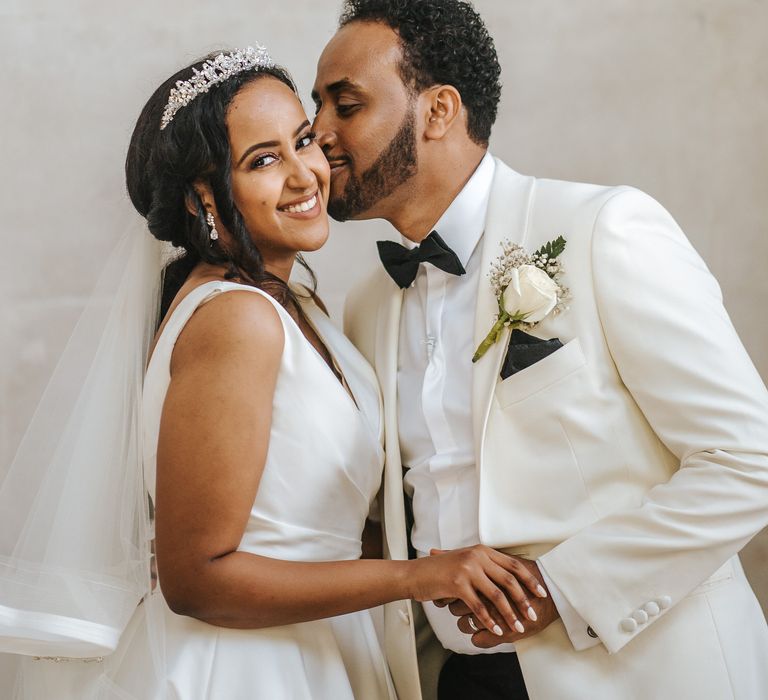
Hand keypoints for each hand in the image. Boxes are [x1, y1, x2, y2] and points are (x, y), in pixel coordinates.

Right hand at [406, 545, 547, 637]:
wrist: (415, 574)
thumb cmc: (440, 571)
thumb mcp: (464, 561)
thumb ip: (484, 566)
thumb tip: (508, 578)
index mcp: (482, 551)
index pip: (513, 565)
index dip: (529, 580)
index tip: (541, 594)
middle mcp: (477, 557)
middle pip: (509, 580)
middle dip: (524, 600)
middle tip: (533, 615)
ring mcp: (467, 570)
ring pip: (496, 596)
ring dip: (510, 614)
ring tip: (518, 628)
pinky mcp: (457, 584)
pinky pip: (479, 607)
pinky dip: (490, 621)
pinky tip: (497, 630)